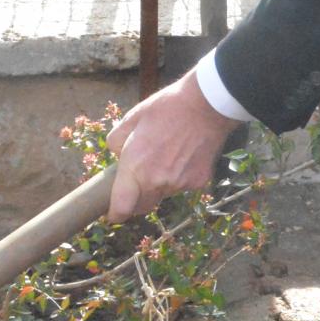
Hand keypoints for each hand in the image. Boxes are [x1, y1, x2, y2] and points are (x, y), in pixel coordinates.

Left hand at [107, 72, 236, 221]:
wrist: (206, 105)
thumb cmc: (166, 108)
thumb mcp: (132, 118)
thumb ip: (116, 141)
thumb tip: (118, 157)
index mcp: (135, 166)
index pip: (122, 207)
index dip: (115, 215)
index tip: (113, 214)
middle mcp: (156, 181)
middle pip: (142, 206)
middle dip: (135, 201)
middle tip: (135, 183)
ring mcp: (179, 184)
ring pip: (162, 195)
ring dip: (157, 186)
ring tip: (165, 157)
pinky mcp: (198, 182)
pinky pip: (181, 187)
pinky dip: (178, 178)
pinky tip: (182, 157)